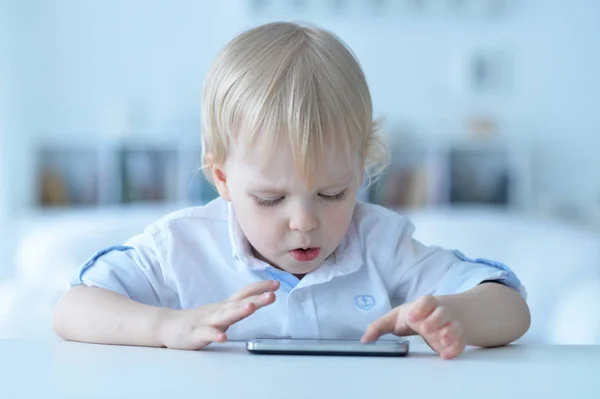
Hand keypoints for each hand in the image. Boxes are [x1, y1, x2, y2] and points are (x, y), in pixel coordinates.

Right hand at [158, 280, 278, 349]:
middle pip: (239, 303)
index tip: (277, 284)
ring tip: (251, 307)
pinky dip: (215, 335)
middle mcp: (218, 311)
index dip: (260, 288)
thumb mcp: (222, 312)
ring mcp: (207, 321)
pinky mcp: (196, 334)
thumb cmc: (199, 320)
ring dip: (238, 311)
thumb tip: (258, 300)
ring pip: (224, 315)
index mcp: (225, 306)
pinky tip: (223, 337)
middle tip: (272, 295)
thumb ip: (238, 306)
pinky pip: (206, 334)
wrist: (169, 326)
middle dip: (256, 298)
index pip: (245, 293)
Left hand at [361, 295, 465, 358]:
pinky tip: (445, 355)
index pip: (426, 301)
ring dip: (447, 334)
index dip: (420, 308)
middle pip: (442, 313)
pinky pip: (461, 342)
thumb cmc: (415, 315)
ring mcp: (451, 324)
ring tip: (438, 341)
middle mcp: (441, 312)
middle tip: (424, 330)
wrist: (442, 314)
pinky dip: (455, 348)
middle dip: (433, 322)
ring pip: (454, 326)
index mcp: (424, 304)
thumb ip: (379, 327)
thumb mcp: (396, 317)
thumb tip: (365, 339)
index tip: (411, 318)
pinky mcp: (458, 337)